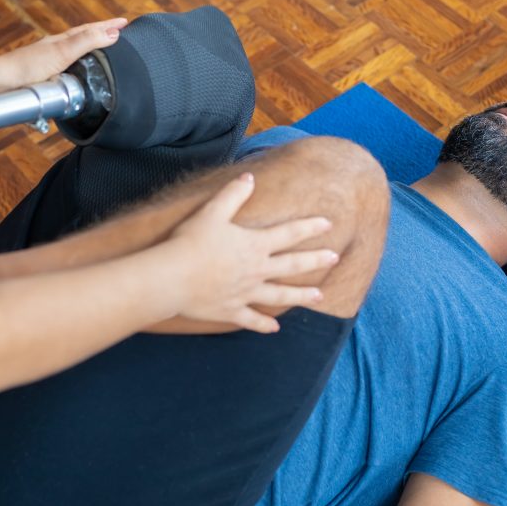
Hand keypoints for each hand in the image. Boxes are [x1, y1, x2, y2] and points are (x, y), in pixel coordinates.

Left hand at [0, 17, 128, 86]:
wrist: (2, 83)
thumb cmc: (28, 68)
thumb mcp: (63, 52)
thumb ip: (87, 42)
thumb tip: (113, 33)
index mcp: (62, 41)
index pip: (91, 30)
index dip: (108, 26)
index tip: (125, 23)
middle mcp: (55, 49)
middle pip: (83, 38)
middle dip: (102, 34)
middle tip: (119, 32)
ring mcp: (49, 62)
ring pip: (75, 53)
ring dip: (90, 49)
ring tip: (103, 51)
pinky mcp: (44, 77)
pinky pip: (67, 67)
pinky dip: (78, 66)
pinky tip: (78, 75)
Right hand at [169, 173, 339, 332]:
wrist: (171, 278)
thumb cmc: (190, 242)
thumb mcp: (212, 212)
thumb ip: (233, 195)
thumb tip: (249, 178)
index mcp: (254, 245)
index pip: (289, 233)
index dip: (309, 227)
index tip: (328, 223)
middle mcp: (256, 270)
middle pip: (292, 265)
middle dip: (315, 261)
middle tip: (335, 258)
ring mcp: (245, 293)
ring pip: (280, 295)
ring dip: (301, 296)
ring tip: (320, 297)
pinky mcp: (231, 311)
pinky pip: (251, 319)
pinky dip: (263, 325)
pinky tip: (274, 328)